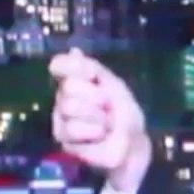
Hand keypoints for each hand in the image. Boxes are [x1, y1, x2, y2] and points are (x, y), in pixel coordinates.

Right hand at [49, 48, 150, 191]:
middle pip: (69, 86)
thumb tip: (73, 50)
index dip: (75, 67)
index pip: (60, 64)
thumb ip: (93, 70)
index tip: (93, 75)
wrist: (133, 143)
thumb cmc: (123, 113)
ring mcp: (61, 121)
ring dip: (97, 116)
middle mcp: (63, 99)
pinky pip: (74, 128)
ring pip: (70, 107)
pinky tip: (100, 137)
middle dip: (96, 96)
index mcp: (75, 82)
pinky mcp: (65, 142)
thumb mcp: (114, 87)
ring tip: (106, 125)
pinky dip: (95, 132)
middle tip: (107, 107)